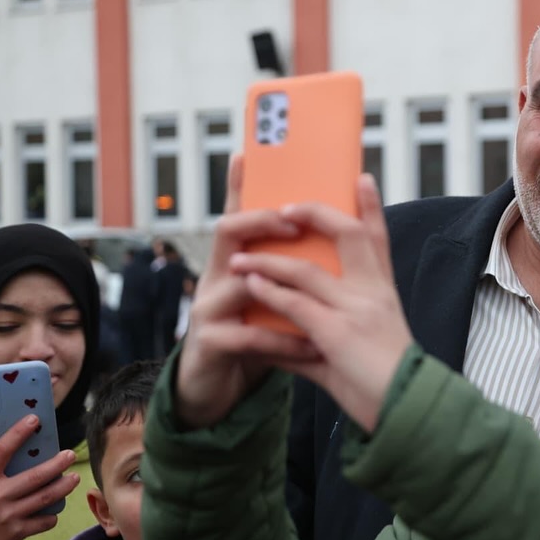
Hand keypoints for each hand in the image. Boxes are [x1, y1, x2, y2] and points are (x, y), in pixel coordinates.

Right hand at [0, 415, 79, 539]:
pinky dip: (51, 515)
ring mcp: (6, 516)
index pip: (2, 451)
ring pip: (44, 497)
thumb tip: (4, 443)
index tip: (34, 419)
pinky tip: (55, 509)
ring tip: (74, 477)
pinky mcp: (14, 533)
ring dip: (64, 486)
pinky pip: (42, 521)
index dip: (18, 433)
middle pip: (34, 476)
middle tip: (70, 455)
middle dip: (57, 464)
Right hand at [175, 155, 321, 428]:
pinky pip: (248, 336)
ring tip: (314, 295)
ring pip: (240, 283)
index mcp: (239, 260)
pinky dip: (283, 340)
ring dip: (278, 288)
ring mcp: (209, 308)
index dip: (241, 184)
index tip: (249, 153)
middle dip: (261, 220)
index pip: (240, 212)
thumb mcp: (275, 296)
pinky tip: (310, 347)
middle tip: (293, 221)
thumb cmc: (256, 334)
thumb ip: (293, 268)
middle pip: (229, 231)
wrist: (222, 386)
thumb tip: (329, 232)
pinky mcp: (212, 343)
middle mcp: (220, 275)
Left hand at [229, 175, 412, 431]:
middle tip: (284, 206)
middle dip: (316, 213)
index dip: (371, 207)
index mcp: (384, 294)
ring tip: (240, 257)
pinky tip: (250, 284)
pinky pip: (295, 303)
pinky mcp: (337, 332)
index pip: (379, 240)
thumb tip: (281, 344)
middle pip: (349, 235)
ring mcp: (356, 309)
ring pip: (307, 269)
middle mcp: (373, 293)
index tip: (360, 178)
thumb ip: (318, 342)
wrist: (406, 412)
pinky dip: (270, 291)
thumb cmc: (384, 387)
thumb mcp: (354, 354)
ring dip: (269, 260)